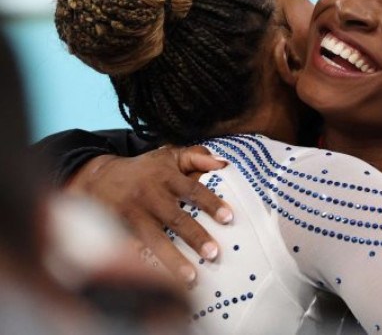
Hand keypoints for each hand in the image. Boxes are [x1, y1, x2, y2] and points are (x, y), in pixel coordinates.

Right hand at [65, 145, 231, 284]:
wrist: (96, 178)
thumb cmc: (143, 170)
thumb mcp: (168, 157)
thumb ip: (196, 157)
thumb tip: (224, 164)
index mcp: (166, 176)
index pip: (194, 190)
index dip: (211, 203)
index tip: (228, 218)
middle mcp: (150, 195)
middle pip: (176, 218)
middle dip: (195, 236)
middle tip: (213, 254)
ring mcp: (132, 214)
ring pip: (154, 239)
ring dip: (173, 260)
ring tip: (191, 278)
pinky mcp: (116, 230)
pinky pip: (132, 251)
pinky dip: (144, 266)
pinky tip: (158, 282)